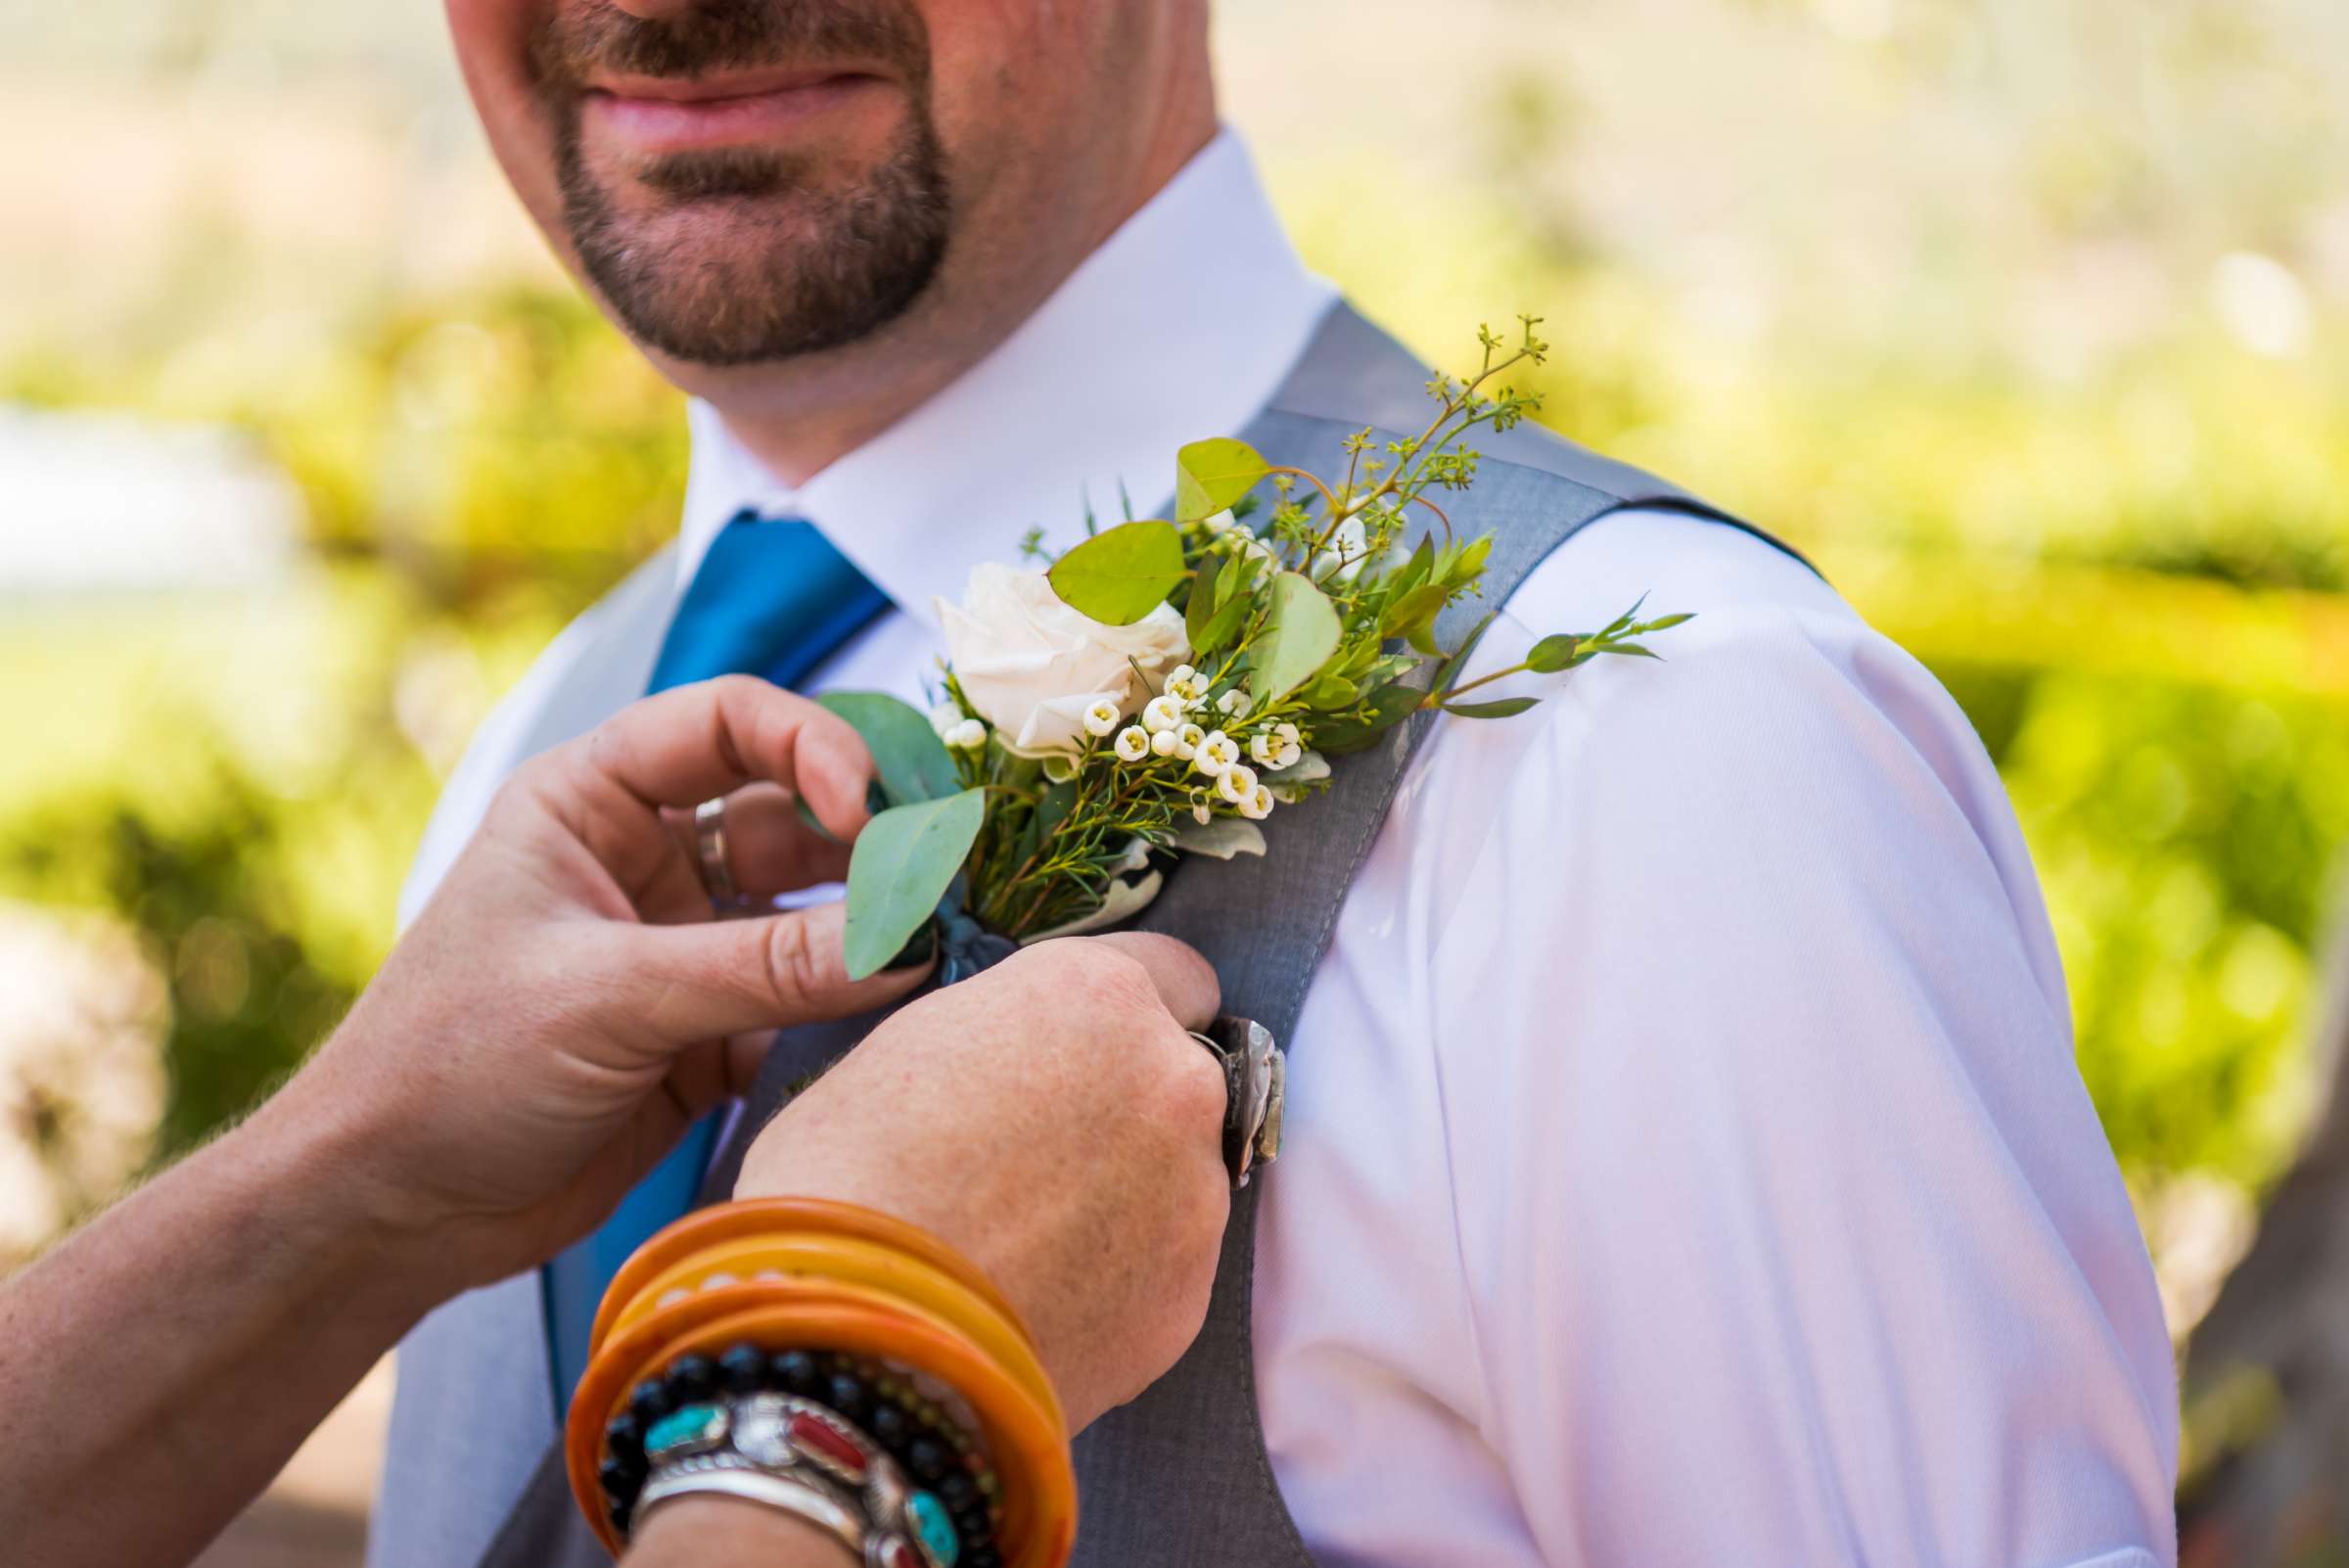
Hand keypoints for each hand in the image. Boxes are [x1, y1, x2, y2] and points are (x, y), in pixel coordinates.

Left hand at [257, 676, 929, 1294]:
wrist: (388, 1213)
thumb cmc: (453, 1066)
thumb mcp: (612, 1000)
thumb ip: (765, 972)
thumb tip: (909, 943)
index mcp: (591, 802)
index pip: (728, 721)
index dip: (812, 745)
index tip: (871, 811)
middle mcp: (645, 860)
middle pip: (788, 815)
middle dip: (866, 842)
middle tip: (939, 882)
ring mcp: (681, 949)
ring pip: (808, 914)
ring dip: (869, 929)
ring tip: (939, 952)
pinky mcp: (707, 1037)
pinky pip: (804, 1005)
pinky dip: (851, 1015)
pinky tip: (900, 1027)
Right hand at [735, 932, 1230, 1430]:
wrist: (860, 1335)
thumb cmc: (848, 1173)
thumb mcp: (909, 1046)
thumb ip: (1005, 1031)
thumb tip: (1020, 1057)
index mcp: (1101, 993)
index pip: (1173, 974)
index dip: (1121, 1016)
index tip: (1084, 1049)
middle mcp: (1174, 1081)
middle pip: (1180, 1079)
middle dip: (1127, 1106)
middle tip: (1039, 1156)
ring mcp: (1195, 1194)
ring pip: (1180, 1179)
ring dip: (1128, 1197)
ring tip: (1027, 1246)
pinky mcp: (1189, 1299)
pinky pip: (1164, 1271)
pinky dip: (1120, 1281)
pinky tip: (1042, 1302)